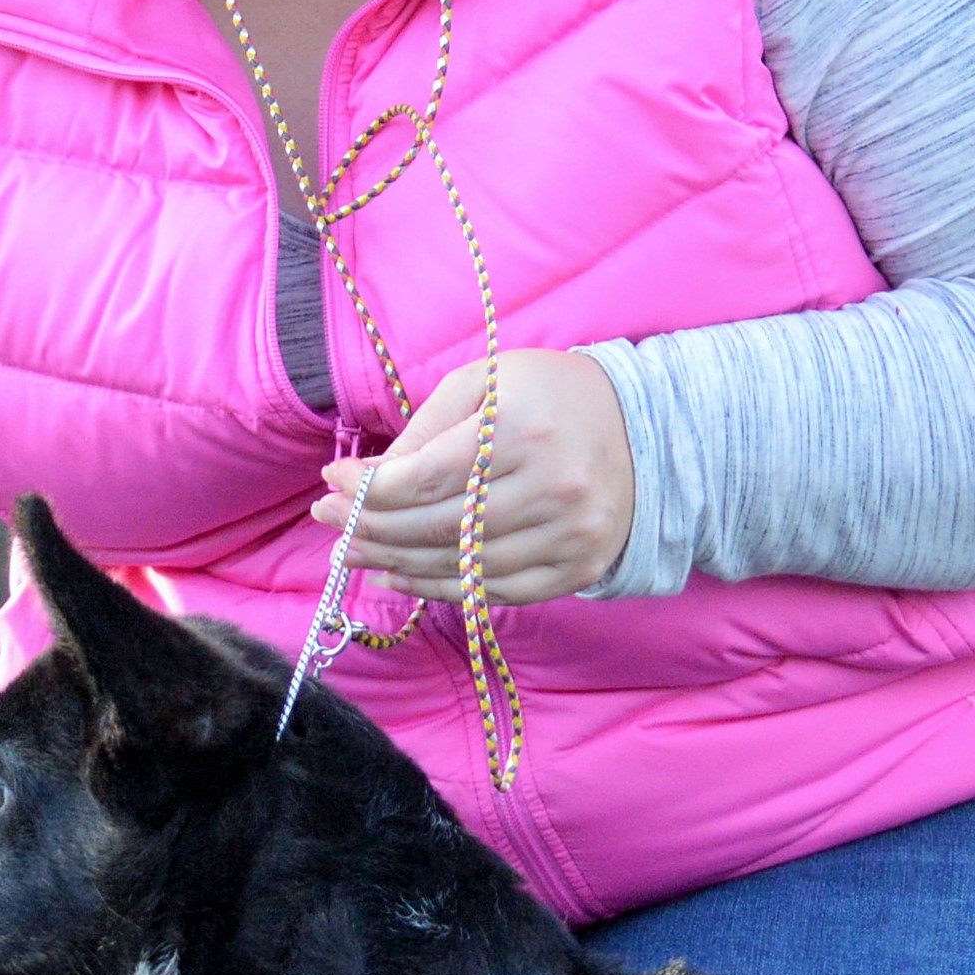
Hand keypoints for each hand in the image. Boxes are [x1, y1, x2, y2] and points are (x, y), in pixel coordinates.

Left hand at [319, 350, 634, 605]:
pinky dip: (439, 588)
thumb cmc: (549, 398)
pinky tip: (401, 575)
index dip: (368, 489)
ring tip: (355, 551)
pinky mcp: (576, 569)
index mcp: (523, 430)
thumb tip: (363, 480)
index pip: (426, 476)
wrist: (646, 432)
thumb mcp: (487, 382)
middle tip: (329, 522)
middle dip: (371, 527)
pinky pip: (493, 591)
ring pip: (461, 565)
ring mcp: (568, 535)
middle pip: (437, 526)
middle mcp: (551, 487)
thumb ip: (425, 428)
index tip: (333, 484)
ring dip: (396, 562)